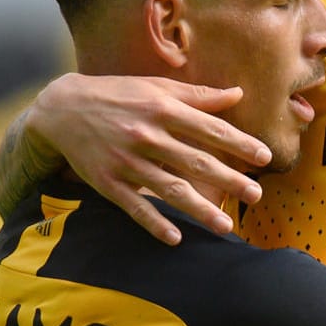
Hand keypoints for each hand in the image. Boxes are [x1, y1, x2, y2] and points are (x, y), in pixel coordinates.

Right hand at [30, 73, 271, 243]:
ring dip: (200, 209)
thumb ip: (197, 95)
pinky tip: (176, 238)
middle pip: (195, 161)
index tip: (265, 158)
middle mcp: (146, 135)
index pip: (210, 129)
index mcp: (162, 109)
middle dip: (229, 180)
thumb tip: (238, 93)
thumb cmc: (117, 95)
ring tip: (226, 225)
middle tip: (256, 195)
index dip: (239, 144)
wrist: (60, 108)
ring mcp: (126, 161)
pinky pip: (134, 206)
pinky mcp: (106, 182)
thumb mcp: (156, 87)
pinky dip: (154, 223)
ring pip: (169, 188)